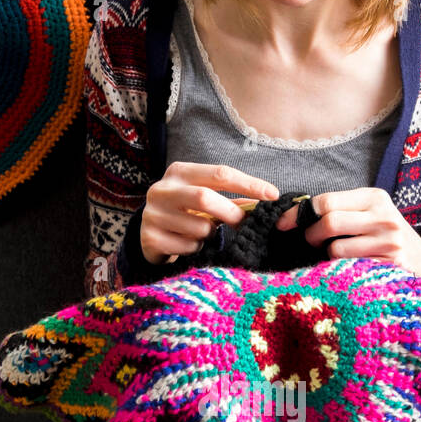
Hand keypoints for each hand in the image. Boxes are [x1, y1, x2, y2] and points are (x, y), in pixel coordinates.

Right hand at [140, 162, 278, 264]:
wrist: (148, 235)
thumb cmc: (184, 213)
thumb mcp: (203, 200)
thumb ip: (231, 200)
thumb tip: (266, 202)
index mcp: (180, 172)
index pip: (220, 173)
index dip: (249, 184)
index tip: (272, 195)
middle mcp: (162, 189)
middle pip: (205, 197)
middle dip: (230, 213)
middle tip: (244, 224)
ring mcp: (153, 214)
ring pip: (198, 227)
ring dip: (209, 235)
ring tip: (201, 234)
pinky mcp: (150, 238)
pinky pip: (188, 247)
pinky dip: (196, 249)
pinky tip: (186, 245)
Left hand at [274, 187, 420, 286]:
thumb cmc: (383, 234)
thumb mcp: (368, 212)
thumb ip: (339, 209)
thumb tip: (294, 213)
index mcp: (374, 198)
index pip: (327, 201)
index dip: (299, 213)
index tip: (283, 224)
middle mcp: (383, 217)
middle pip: (329, 223)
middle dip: (311, 235)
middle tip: (312, 241)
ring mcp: (388, 242)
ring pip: (336, 249)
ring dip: (326, 255)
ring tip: (334, 254)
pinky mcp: (390, 265)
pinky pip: (349, 268)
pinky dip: (339, 269)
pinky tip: (347, 267)